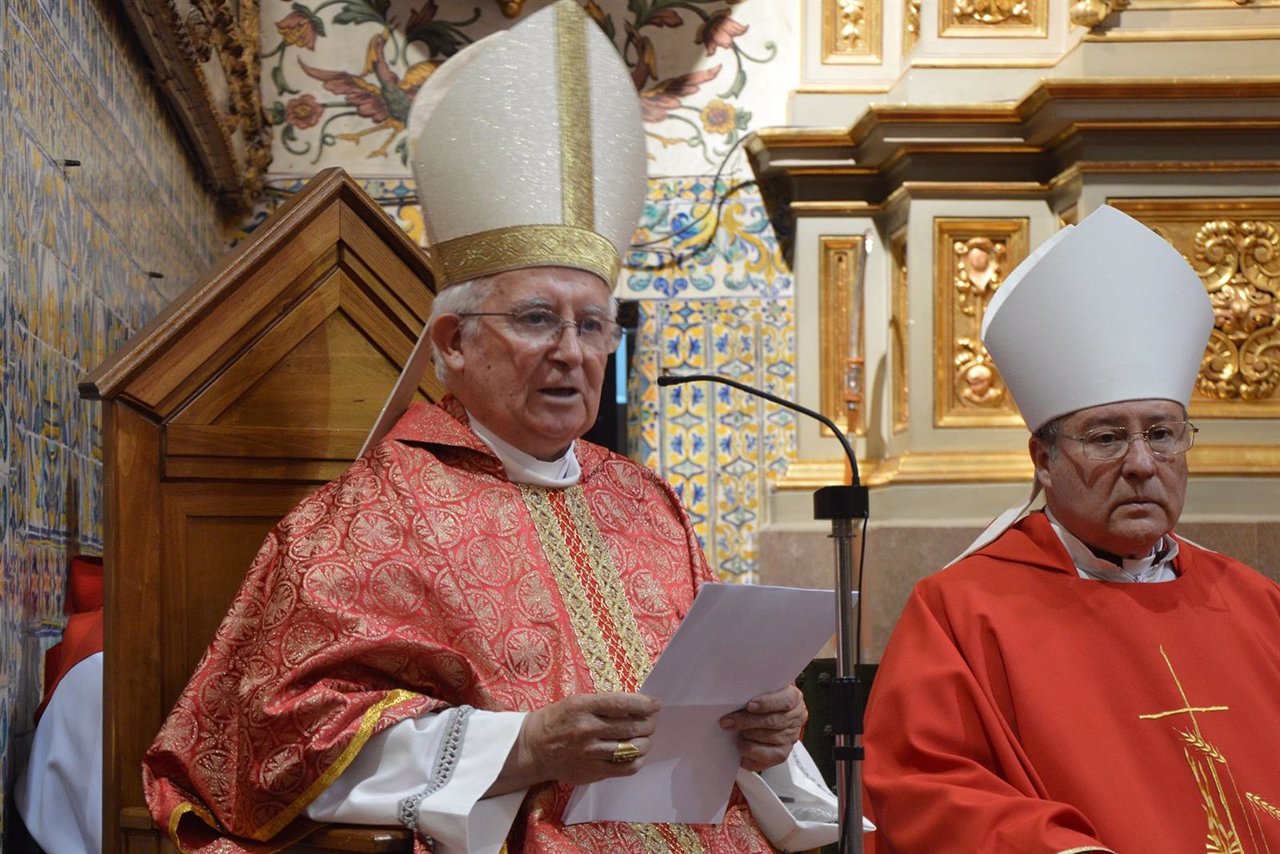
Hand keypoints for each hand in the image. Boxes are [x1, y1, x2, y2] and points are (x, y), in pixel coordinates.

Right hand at [490, 692, 660, 794]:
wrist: (533, 748)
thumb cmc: (556, 719)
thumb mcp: (576, 701)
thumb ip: (603, 703)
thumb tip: (635, 705)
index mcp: (583, 706)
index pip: (623, 704)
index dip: (645, 704)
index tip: (655, 704)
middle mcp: (588, 729)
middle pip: (632, 727)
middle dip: (649, 723)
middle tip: (651, 721)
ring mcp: (591, 753)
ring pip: (633, 748)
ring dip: (646, 741)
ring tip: (645, 737)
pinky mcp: (593, 771)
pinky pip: (626, 768)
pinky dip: (638, 760)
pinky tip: (637, 753)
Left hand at [720, 684, 806, 772]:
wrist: (772, 715)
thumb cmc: (764, 701)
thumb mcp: (762, 690)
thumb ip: (754, 691)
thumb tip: (733, 698)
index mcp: (793, 698)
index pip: (785, 701)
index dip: (766, 704)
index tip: (749, 706)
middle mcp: (795, 718)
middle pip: (772, 721)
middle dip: (747, 722)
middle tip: (728, 722)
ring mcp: (790, 737)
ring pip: (768, 739)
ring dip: (748, 738)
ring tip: (736, 734)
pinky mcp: (782, 753)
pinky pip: (767, 757)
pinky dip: (751, 754)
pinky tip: (741, 749)